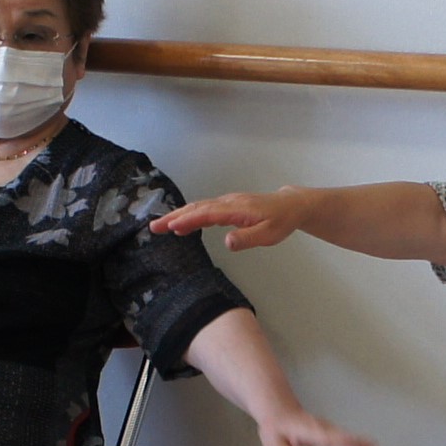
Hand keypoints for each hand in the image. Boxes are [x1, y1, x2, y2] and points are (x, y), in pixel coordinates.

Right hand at [152, 189, 306, 252]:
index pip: (208, 214)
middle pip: (197, 208)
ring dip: (179, 216)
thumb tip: (227, 242)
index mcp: (237, 209)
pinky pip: (204, 209)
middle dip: (174, 217)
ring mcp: (227, 203)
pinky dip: (190, 215)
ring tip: (161, 226)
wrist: (291, 205)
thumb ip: (248, 238)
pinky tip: (182, 225)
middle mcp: (228, 203)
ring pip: (198, 208)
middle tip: (154, 227)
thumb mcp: (269, 234)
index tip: (171, 227)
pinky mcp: (227, 206)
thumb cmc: (281, 221)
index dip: (189, 220)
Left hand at [250, 405, 377, 445]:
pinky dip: (357, 442)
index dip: (343, 443)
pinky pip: (345, 437)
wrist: (278, 409)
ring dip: (361, 443)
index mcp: (309, 433)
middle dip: (358, 444)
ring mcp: (327, 428)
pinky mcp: (329, 431)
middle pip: (343, 437)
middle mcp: (321, 429)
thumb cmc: (276, 429)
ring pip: (346, 436)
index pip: (328, 439)